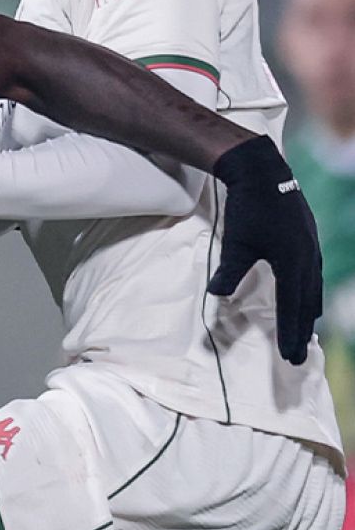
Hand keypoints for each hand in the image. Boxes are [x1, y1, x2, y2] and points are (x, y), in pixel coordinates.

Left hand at [207, 135, 321, 365]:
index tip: (290, 357)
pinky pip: (311, 273)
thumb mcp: (237, 243)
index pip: (292, 308)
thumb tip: (217, 295)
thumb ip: (230, 271)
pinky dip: (308, 290)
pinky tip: (303, 292)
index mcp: (294, 264)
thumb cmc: (248, 208)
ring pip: (312, 288)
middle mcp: (308, 259)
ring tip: (304, 330)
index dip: (290, 334)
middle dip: (301, 331)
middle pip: (306, 304)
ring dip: (307, 311)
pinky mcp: (307, 238)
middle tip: (297, 355)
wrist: (263, 171)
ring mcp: (311, 247)